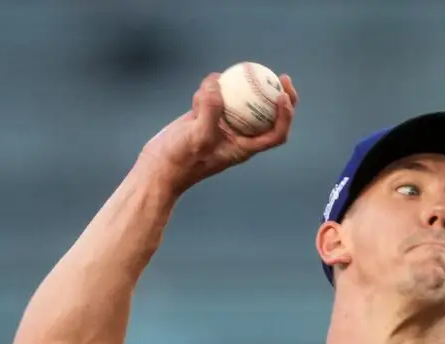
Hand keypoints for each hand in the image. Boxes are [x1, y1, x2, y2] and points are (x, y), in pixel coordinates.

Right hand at [138, 70, 297, 193]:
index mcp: (245, 147)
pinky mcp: (207, 114)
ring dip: (231, 87)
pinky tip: (197, 94)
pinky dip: (207, 90)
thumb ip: (211, 111)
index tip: (283, 96)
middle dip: (278, 95)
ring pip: (239, 98)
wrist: (158, 166)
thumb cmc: (181, 160)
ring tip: (217, 85)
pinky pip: (215, 94)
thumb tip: (218, 83)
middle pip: (268, 114)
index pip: (276, 134)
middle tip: (282, 76)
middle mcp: (238, 135)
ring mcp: (223, 123)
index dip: (286, 116)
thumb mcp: (198, 137)